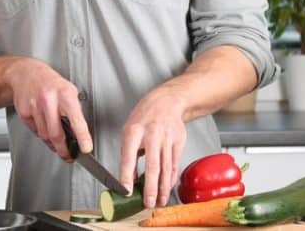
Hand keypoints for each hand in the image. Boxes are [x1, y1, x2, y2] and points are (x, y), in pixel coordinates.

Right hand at [5, 58, 92, 160]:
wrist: (25, 73)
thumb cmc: (51, 83)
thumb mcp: (69, 90)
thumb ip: (74, 110)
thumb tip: (80, 134)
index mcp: (65, 94)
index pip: (76, 119)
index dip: (82, 136)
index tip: (86, 148)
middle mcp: (49, 100)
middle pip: (56, 134)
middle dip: (63, 150)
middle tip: (69, 156)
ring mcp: (34, 106)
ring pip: (45, 135)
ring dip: (52, 144)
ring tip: (57, 143)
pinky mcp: (24, 112)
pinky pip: (35, 131)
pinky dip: (41, 134)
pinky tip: (44, 127)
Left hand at [119, 88, 187, 208]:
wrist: (167, 101)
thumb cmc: (144, 116)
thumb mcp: (129, 130)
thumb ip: (128, 153)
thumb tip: (129, 178)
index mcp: (134, 131)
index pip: (129, 156)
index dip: (127, 175)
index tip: (126, 190)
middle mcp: (152, 135)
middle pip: (152, 165)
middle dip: (150, 187)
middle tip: (148, 202)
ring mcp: (167, 139)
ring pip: (165, 168)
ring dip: (163, 187)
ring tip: (160, 201)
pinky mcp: (178, 142)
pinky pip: (174, 164)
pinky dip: (171, 178)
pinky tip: (168, 187)